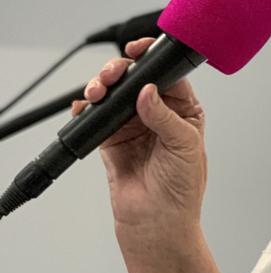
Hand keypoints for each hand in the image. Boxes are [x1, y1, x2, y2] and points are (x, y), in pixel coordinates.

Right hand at [71, 37, 207, 235]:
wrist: (157, 223)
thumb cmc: (182, 189)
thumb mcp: (184, 146)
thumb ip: (164, 116)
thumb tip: (147, 90)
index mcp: (183, 111)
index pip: (167, 75)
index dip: (153, 59)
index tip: (138, 50)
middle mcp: (157, 114)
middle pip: (136, 79)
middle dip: (120, 71)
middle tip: (113, 75)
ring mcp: (133, 125)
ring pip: (114, 94)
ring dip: (101, 86)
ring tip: (98, 92)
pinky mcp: (111, 139)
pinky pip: (96, 116)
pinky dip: (86, 108)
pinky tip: (84, 106)